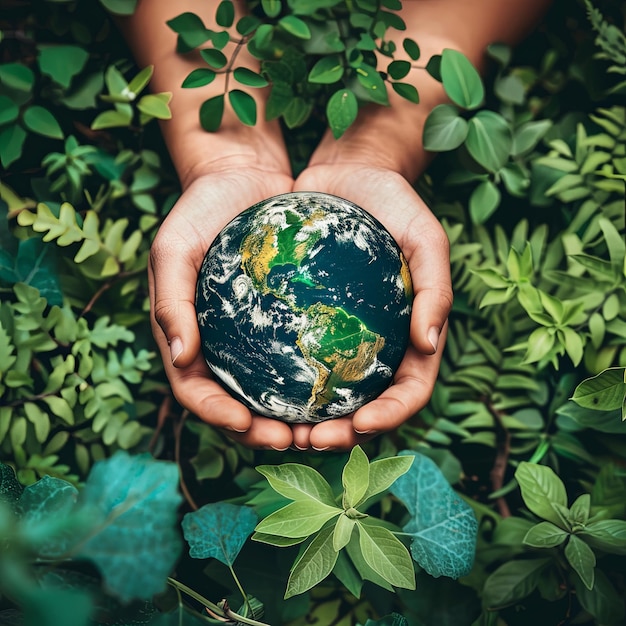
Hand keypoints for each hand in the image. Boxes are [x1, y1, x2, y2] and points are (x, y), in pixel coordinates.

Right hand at [148, 165, 297, 449]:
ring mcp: (251, 335)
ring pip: (269, 390)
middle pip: (236, 403)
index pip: (195, 390)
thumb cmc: (198, 211)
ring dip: (291, 416)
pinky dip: (312, 378)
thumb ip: (170, 301)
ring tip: (322, 427)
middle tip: (294, 439)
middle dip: (260, 430)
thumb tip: (180, 358)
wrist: (240, 178)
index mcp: (186, 336)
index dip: (217, 415)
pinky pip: (297, 356)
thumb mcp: (173, 248)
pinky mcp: (283, 320)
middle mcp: (218, 344)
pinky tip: (340, 385)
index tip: (247, 425)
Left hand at [289, 163, 451, 450]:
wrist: (348, 173)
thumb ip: (436, 288)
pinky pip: (295, 358)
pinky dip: (281, 381)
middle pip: (365, 406)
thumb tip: (430, 345)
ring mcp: (343, 335)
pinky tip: (254, 389)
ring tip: (277, 429)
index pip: (409, 392)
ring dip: (305, 420)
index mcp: (413, 336)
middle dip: (342, 433)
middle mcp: (379, 345)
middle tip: (308, 440)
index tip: (359, 426)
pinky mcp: (310, 320)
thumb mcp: (426, 236)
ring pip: (327, 394)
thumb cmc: (395, 202)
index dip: (389, 418)